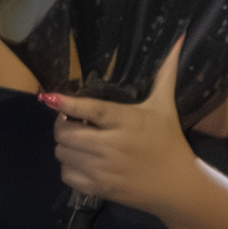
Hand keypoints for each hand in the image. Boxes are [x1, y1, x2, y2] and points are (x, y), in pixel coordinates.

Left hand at [47, 36, 195, 213]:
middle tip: (72, 123)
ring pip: (63, 154)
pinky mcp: (99, 188)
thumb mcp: (164, 106)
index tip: (49, 98)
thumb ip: (165, 74)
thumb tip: (178, 39)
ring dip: (65, 146)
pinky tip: (80, 160)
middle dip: (63, 126)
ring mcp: (104, 170)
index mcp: (126, 121)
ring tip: (78, 141)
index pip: (91, 110)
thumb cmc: (168, 141)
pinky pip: (67, 175)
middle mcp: (112, 146)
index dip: (67, 104)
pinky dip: (68, 166)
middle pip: (67, 134)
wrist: (176, 185)